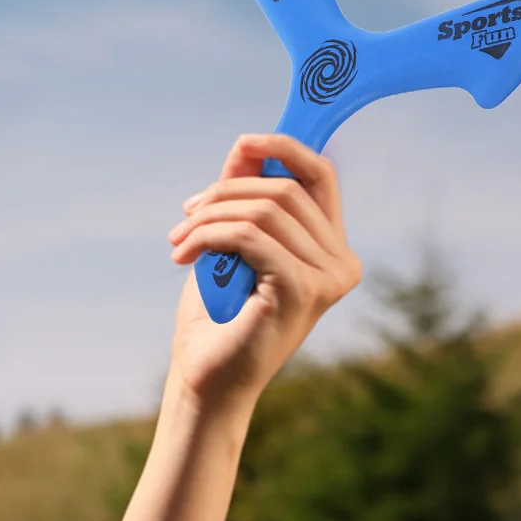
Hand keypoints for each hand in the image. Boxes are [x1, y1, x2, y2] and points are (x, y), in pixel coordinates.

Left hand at [165, 134, 360, 408]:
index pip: (320, 177)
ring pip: (263, 209)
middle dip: (225, 190)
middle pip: (284, 188)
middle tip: (185, 217)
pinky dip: (208, 236)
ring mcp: (327, 280)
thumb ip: (244, 196)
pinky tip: (184, 257)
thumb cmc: (219, 315)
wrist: (206, 379)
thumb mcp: (231, 241)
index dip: (285, 147)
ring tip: (179, 241)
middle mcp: (341, 264)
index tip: (244, 141)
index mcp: (332, 250)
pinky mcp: (301, 290)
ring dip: (208, 216)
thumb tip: (248, 143)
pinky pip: (248, 235)